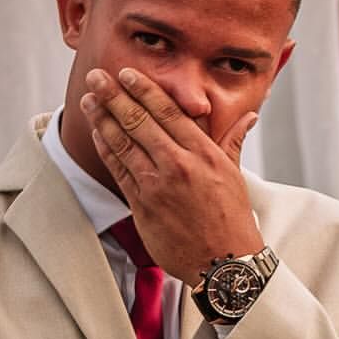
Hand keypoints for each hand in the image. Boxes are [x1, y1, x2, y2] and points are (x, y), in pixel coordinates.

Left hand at [80, 67, 261, 282]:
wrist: (224, 264)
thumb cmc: (233, 221)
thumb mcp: (236, 177)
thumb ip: (233, 142)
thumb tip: (249, 117)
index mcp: (205, 154)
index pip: (168, 112)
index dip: (144, 89)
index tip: (127, 74)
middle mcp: (180, 165)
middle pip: (139, 121)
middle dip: (114, 95)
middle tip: (96, 77)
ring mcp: (158, 185)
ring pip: (123, 143)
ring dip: (102, 118)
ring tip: (89, 100)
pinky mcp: (142, 205)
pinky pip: (118, 170)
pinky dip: (106, 149)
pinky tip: (98, 133)